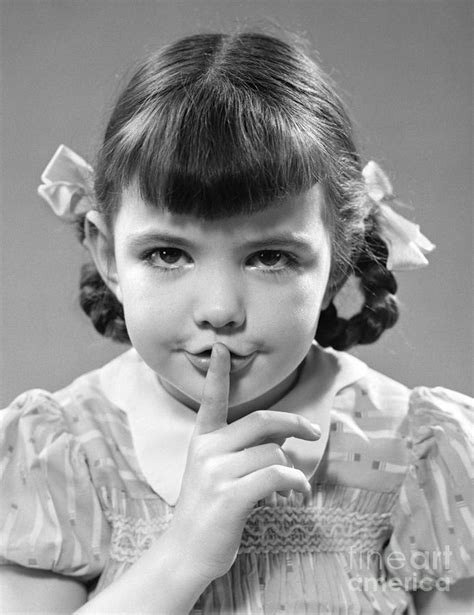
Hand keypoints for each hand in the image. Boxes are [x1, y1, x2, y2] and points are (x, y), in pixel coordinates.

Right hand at [169, 343, 319, 582]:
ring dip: (292, 470)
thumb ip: (242, 449)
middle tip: (313, 433)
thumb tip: (284, 438)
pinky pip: (278, 475)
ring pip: (273, 453)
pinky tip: (299, 494)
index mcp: (202, 439)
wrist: (185, 552)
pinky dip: (296, 483)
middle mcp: (207, 449)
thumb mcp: (216, 472)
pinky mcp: (230, 495)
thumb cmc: (208, 511)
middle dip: (293, 424)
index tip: (221, 348)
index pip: (211, 400)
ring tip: (291, 488)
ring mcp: (216, 471)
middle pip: (261, 420)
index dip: (218, 373)